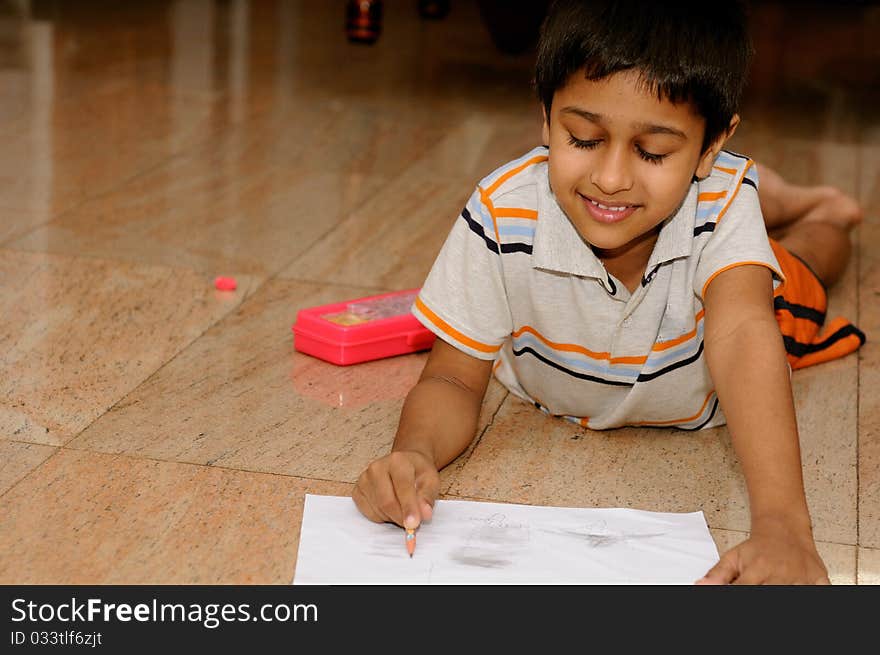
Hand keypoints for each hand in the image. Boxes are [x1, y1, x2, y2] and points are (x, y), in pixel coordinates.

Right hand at [352, 450, 439, 529]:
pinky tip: (390, 508)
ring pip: (378, 510)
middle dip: (401, 517)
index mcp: (397, 461)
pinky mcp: (357, 491)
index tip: (414, 524)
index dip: (409, 507)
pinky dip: (381, 517)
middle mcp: (377, 467)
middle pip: (387, 502)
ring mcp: (364, 479)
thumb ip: (427, 497)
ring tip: (402, 508)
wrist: (404, 465)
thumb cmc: (417, 473)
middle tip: (412, 525)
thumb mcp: (431, 481)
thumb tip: (424, 514)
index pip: (403, 487)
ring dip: (393, 517)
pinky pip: (368, 513)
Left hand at [696, 520, 829, 584]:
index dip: (736, 595)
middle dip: (762, 596)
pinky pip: (819, 593)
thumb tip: (700, 586)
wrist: (784, 529)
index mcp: (757, 569)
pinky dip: (810, 592)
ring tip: (772, 584)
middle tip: (759, 587)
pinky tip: (798, 586)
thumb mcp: (733, 557)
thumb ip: (717, 574)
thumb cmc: (758, 547)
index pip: (744, 590)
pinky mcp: (821, 580)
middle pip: (769, 594)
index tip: (729, 600)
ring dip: (782, 592)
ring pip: (793, 594)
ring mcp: (802, 578)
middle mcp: (780, 574)